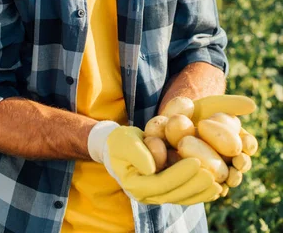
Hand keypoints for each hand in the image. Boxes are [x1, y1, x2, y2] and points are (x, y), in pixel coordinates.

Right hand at [88, 121, 220, 204]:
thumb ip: (137, 153)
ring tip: (219, 185)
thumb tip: (152, 168)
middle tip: (212, 175)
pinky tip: (215, 188)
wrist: (119, 148)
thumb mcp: (124, 141)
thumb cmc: (120, 141)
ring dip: (201, 193)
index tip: (196, 161)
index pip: (161, 182)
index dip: (180, 174)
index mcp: (135, 185)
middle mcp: (147, 195)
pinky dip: (199, 193)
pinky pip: (184, 195)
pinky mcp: (166, 192)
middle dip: (195, 185)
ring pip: (182, 198)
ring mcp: (157, 196)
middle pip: (175, 194)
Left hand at [191, 94, 257, 196]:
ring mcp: (214, 171)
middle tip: (239, 161)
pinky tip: (214, 187)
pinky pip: (207, 188)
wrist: (168, 121)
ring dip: (231, 178)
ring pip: (227, 179)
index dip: (249, 145)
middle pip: (240, 165)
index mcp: (234, 141)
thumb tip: (252, 105)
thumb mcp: (210, 104)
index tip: (246, 144)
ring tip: (230, 176)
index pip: (247, 144)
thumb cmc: (193, 110)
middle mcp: (228, 158)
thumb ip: (231, 104)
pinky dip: (212, 188)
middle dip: (242, 164)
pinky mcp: (198, 180)